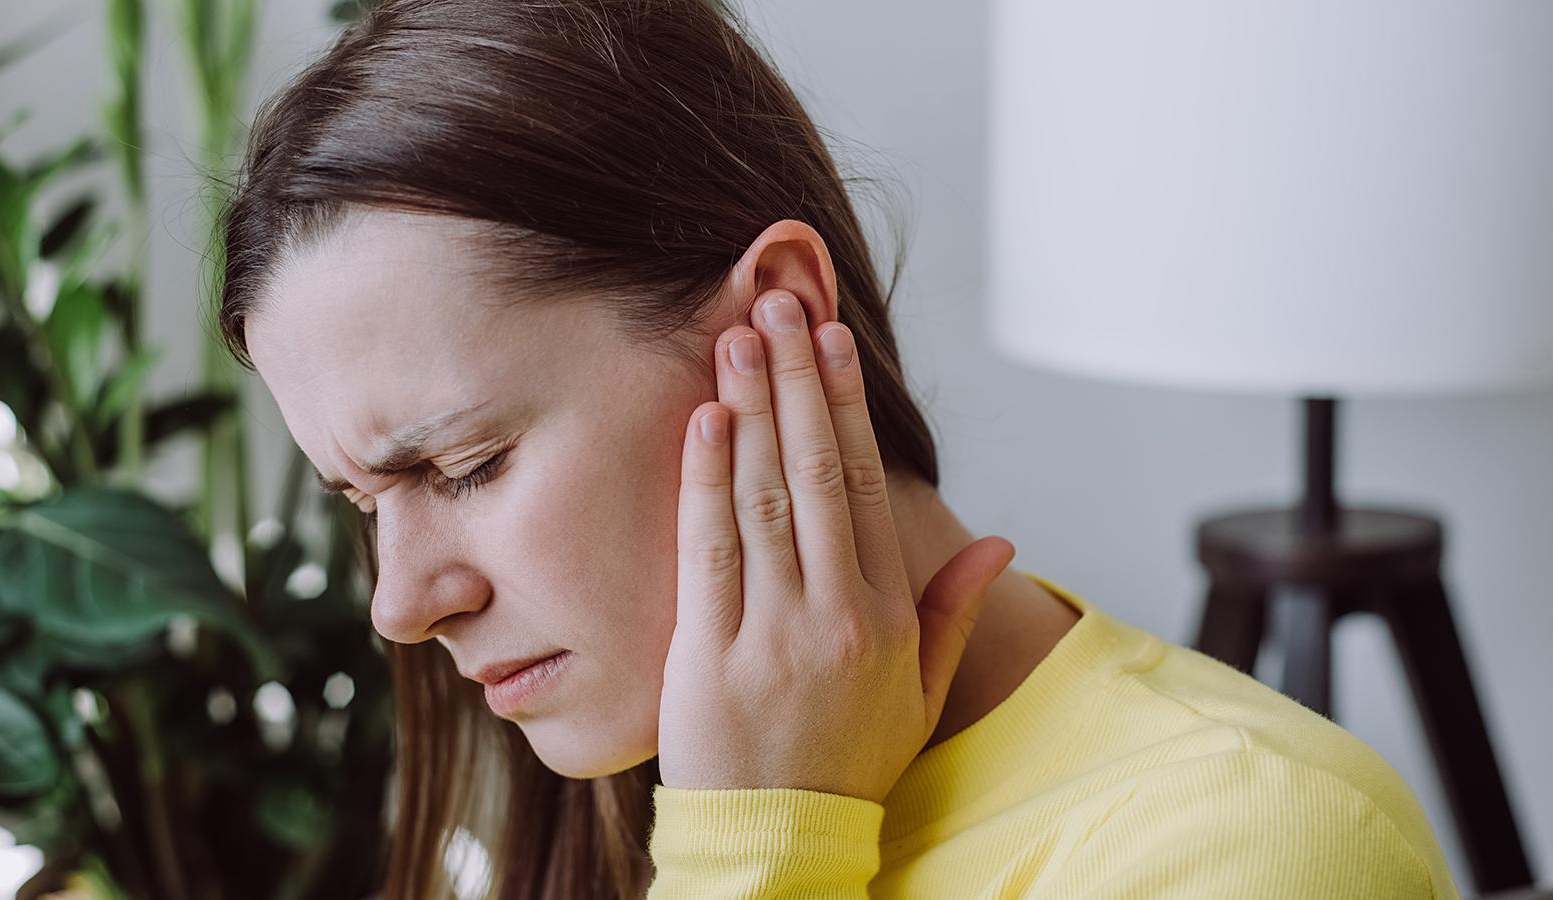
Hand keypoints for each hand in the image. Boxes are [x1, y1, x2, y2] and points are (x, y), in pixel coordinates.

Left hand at [659, 287, 1016, 803]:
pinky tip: (705, 421)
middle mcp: (834, 615)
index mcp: (886, 616)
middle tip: (778, 304)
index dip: (850, 407)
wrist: (780, 845)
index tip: (832, 341)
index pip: (869, 487)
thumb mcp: (921, 691)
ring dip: (752, 409)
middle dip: (797, 381)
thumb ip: (954, 610)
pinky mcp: (708, 654)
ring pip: (764, 498)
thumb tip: (1001, 538)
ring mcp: (770, 633)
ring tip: (737, 337)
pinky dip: (705, 480)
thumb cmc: (850, 761)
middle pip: (817, 473)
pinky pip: (708, 550)